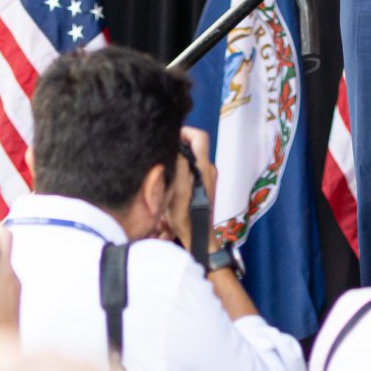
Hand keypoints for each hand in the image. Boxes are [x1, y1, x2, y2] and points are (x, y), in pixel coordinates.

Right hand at [162, 127, 219, 251]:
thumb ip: (180, 167)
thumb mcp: (178, 192)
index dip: (184, 132)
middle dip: (178, 144)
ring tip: (163, 165)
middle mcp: (208, 169)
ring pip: (193, 157)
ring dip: (179, 157)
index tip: (168, 138)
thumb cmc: (186, 218)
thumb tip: (178, 147)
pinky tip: (169, 178)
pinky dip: (182, 167)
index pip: (199, 137)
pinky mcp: (205, 185)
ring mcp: (208, 177)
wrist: (198, 238)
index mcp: (203, 167)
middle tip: (162, 151)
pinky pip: (193, 168)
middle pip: (195, 145)